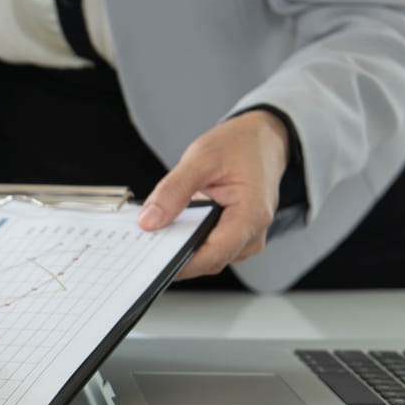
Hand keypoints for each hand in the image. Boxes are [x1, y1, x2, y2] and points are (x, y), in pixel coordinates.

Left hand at [139, 110, 290, 279]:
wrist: (262, 141)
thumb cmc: (241, 146)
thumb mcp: (202, 158)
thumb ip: (174, 190)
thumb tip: (150, 220)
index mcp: (251, 216)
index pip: (212, 255)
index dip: (179, 263)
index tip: (150, 261)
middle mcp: (252, 234)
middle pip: (207, 260)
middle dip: (174, 256)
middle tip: (142, 245)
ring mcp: (244, 240)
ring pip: (205, 258)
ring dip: (179, 249)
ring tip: (155, 232)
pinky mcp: (234, 238)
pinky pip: (207, 248)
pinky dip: (187, 241)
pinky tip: (170, 229)